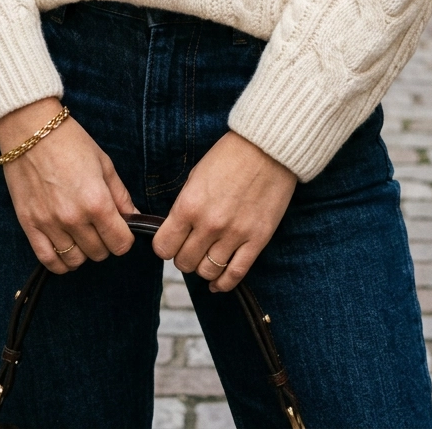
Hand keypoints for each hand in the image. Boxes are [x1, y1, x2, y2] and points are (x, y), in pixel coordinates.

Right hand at [0, 97, 137, 275]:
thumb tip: (135, 218)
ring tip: (82, 234)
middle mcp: (74, 218)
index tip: (121, 228)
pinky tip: (65, 247)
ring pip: (75, 260)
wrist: (31, 130)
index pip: (121, 243)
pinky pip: (48, 260)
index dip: (125, 238)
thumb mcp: (104, 164)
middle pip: (99, 253)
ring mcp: (49, 224)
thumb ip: (121, 195)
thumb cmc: (71, 142)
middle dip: (105, 242)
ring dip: (83, 251)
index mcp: (97, 202)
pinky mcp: (29, 225)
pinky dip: (60, 261)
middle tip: (100, 225)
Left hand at [153, 131, 296, 292]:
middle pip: (184, 263)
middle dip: (183, 257)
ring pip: (207, 272)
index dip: (165, 247)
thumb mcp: (196, 176)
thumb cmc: (229, 156)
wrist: (268, 148)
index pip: (163, 247)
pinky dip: (223, 284)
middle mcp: (209, 224)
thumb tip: (177, 231)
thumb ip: (185, 206)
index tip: (170, 242)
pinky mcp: (257, 241)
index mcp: (189, 205)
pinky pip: (235, 275)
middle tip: (190, 247)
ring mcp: (234, 235)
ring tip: (206, 257)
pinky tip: (217, 283)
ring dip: (203, 268)